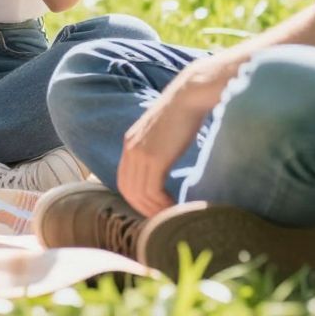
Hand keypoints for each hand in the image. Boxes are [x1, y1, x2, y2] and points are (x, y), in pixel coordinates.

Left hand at [117, 79, 212, 217]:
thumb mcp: (162, 134)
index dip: (137, 199)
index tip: (154, 208)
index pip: (124, 180)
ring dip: (154, 210)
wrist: (189, 96)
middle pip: (128, 191)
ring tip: (171, 215)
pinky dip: (161, 204)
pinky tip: (175, 206)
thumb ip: (157, 149)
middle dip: (144, 209)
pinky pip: (151, 191)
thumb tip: (164, 165)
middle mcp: (130, 149)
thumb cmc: (184, 114)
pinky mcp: (154, 158)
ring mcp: (140, 153)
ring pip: (139, 194)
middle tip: (162, 219)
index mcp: (130, 143)